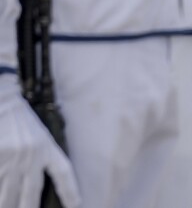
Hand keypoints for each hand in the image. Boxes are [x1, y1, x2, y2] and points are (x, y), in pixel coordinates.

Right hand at [0, 79, 80, 207]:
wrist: (3, 102)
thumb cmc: (20, 119)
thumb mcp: (39, 134)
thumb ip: (41, 155)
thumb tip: (39, 178)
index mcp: (46, 147)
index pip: (62, 172)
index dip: (70, 190)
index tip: (77, 204)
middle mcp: (31, 156)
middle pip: (31, 192)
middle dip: (28, 207)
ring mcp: (11, 160)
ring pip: (9, 194)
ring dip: (9, 204)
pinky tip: (2, 201)